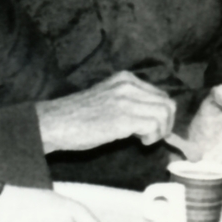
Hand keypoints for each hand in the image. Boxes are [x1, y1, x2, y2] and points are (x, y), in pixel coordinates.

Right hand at [37, 71, 175, 153]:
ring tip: (145, 139)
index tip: (154, 129)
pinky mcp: (123, 117)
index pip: (160, 95)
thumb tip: (153, 118)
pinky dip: (152, 137)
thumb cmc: (78, 117)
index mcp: (126, 79)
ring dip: (160, 131)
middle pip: (167, 103)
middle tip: (152, 137)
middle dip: (166, 124)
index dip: (162, 114)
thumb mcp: (108, 99)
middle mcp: (128, 85)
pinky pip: (154, 125)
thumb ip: (130, 102)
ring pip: (164, 113)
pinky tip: (140, 142)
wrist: (54, 123)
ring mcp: (126, 100)